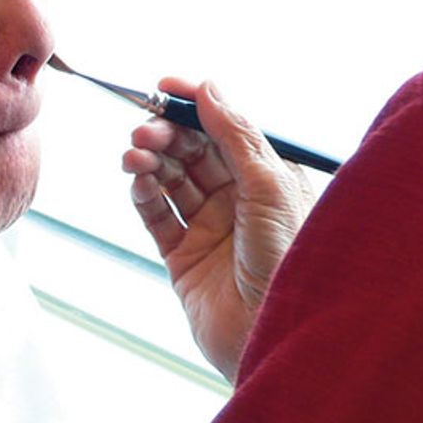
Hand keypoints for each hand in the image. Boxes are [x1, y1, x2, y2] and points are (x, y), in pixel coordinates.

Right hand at [123, 78, 315, 380]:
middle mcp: (240, 199)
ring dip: (150, 161)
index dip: (195, 104)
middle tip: (144, 129)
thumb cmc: (288, 261)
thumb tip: (210, 88)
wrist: (273, 336)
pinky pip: (156, 217)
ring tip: (134, 156)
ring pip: (171, 180)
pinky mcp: (184, 259)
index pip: (226, 128)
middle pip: (193, 151)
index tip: (164, 86)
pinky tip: (137, 182)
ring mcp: (210, 229)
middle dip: (167, 134)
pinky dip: (143, 195)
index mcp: (269, 178)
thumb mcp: (270, 186)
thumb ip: (236, 134)